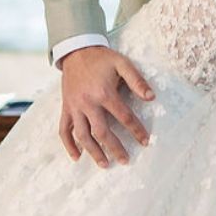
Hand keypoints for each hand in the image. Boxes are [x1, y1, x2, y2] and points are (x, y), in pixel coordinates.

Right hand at [59, 46, 153, 167]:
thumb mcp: (122, 63)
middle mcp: (88, 103)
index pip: (124, 117)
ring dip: (93, 152)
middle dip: (115, 148)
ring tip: (104, 164)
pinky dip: (68, 145)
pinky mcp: (66, 108)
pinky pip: (64, 130)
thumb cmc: (102, 58)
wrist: (76, 51)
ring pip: (83, 135)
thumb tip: (151, 97)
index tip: (145, 141)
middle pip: (102, 132)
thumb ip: (137, 80)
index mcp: (104, 93)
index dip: (136, 130)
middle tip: (125, 160)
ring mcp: (74, 107)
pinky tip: (76, 157)